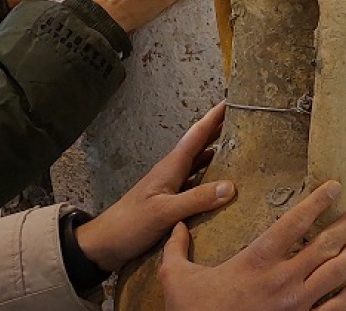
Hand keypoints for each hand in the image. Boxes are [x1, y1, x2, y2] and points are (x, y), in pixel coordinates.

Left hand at [75, 103, 233, 271]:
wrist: (104, 244)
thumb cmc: (129, 224)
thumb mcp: (164, 212)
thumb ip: (196, 198)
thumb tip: (230, 186)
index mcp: (171, 167)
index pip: (197, 136)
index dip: (214, 118)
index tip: (231, 102)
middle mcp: (172, 172)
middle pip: (199, 145)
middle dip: (219, 130)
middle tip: (241, 120)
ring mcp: (170, 186)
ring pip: (198, 162)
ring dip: (215, 152)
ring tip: (237, 146)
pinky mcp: (170, 201)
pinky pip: (195, 182)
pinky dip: (209, 177)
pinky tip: (219, 182)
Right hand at [160, 181, 345, 310]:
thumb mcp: (176, 279)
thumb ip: (177, 249)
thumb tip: (176, 227)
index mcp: (256, 261)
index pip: (294, 222)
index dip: (317, 201)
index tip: (334, 187)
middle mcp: (283, 280)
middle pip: (326, 245)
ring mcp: (297, 306)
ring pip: (337, 274)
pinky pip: (336, 310)